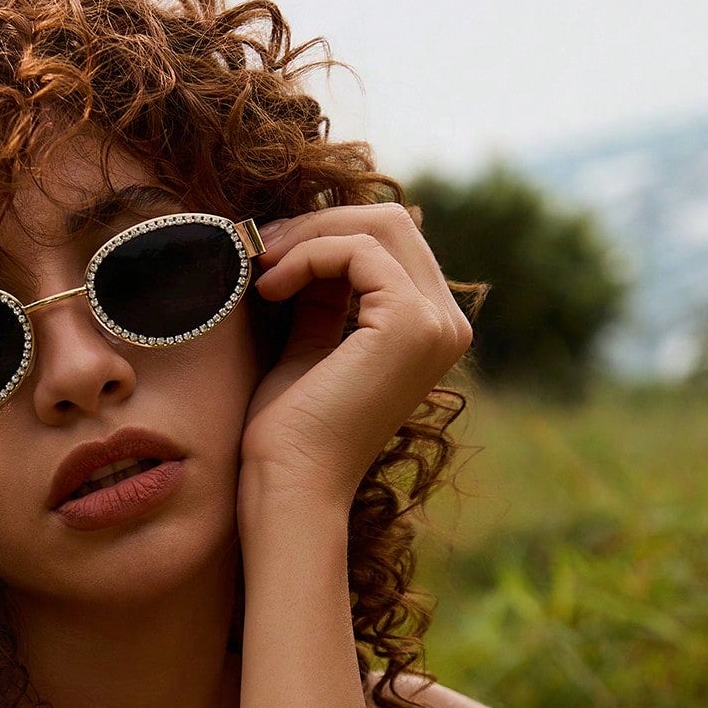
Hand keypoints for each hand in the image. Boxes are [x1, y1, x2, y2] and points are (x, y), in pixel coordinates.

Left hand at [239, 204, 472, 506]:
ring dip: (308, 235)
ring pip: (377, 227)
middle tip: (259, 247)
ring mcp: (436, 323)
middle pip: (391, 223)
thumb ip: (324, 295)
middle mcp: (448, 324)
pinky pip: (357, 250)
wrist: (291, 485)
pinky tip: (271, 286)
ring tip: (260, 267)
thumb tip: (312, 237)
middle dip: (317, 224)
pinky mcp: (410, 323)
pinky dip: (307, 255)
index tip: (268, 253)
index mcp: (432, 329)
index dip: (326, 232)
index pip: (390, 242)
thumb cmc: (291, 431)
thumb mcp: (310, 343)